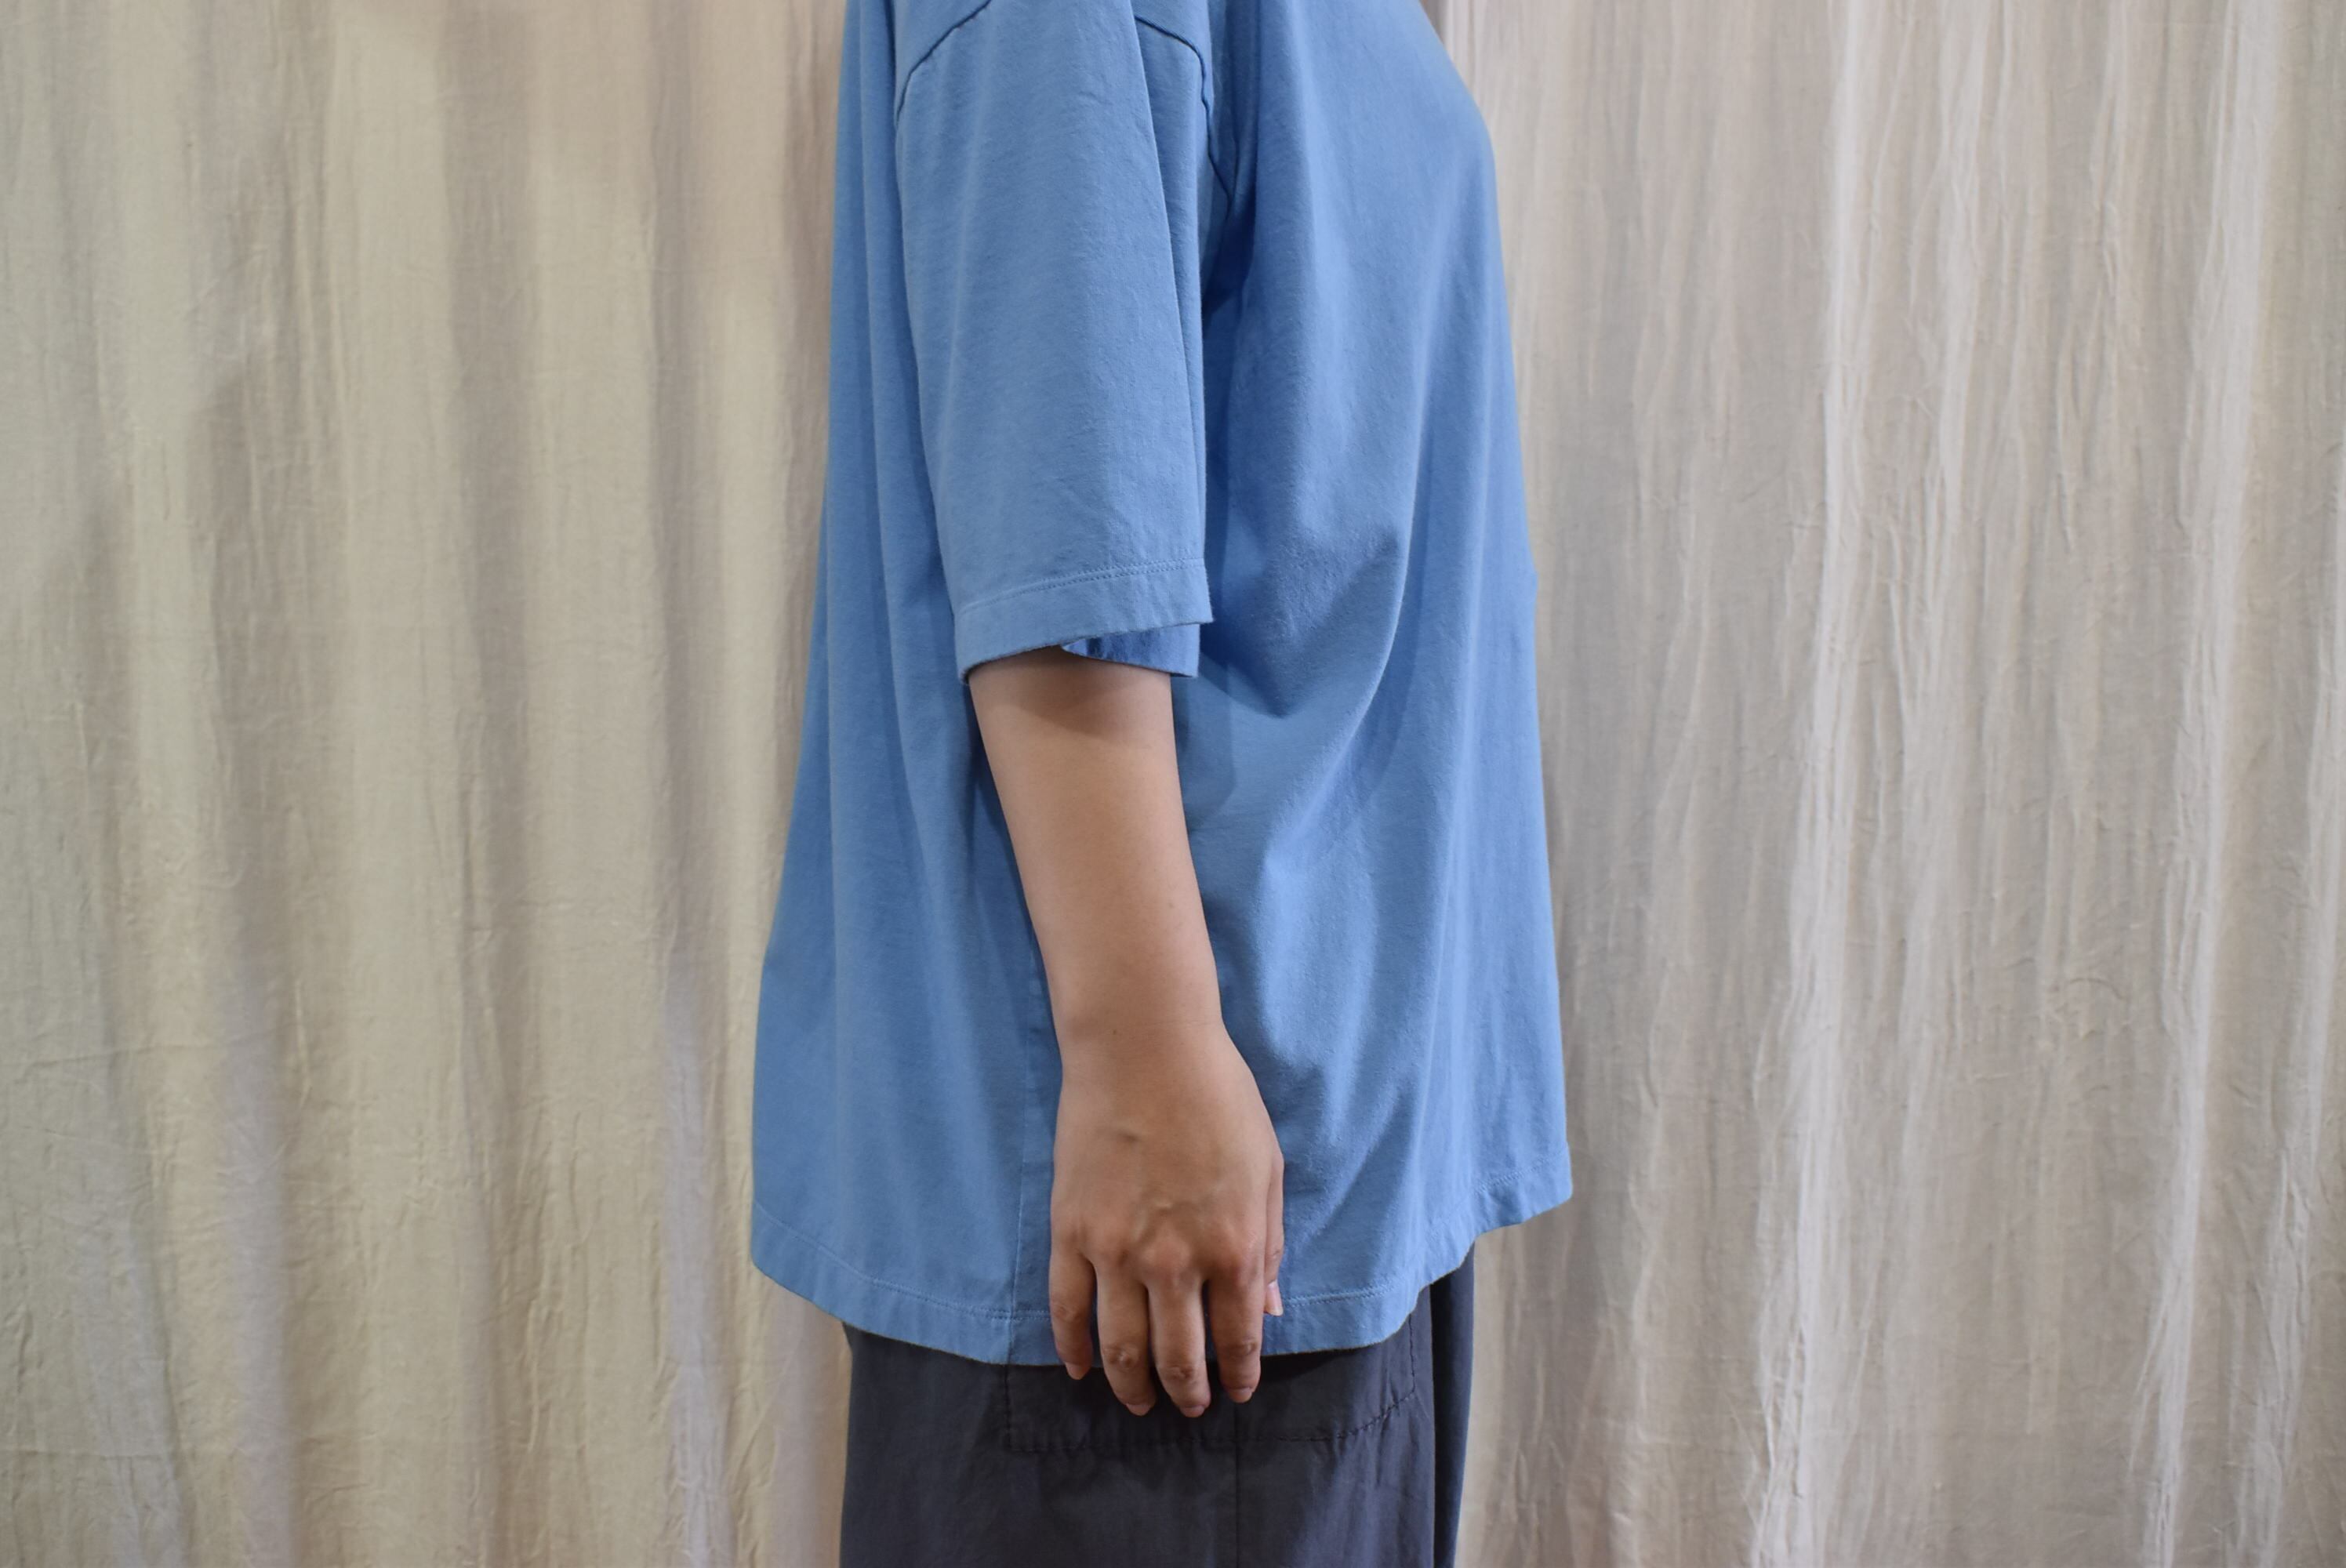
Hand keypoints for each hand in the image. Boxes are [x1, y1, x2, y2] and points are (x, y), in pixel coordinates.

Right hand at [1047, 1025, 1285, 1416]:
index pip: (1237, 1339)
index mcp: (1234, 1246)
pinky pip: (1067, 1308)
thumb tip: (1269, 1308)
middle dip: (1187, 1392)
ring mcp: (1117, 1251)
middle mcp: (1175, 1261)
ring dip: (1131, 1385)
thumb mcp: (1266, 1168)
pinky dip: (1074, 1348)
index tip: (1237, 1390)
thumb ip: (1269, 1243)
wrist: (1143, 1047)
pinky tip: (1082, 1368)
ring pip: (1120, 1346)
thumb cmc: (1217, 1096)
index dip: (1238, 1374)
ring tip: (1139, 1401)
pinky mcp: (1071, 1232)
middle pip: (1178, 1356)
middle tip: (1187, 1407)